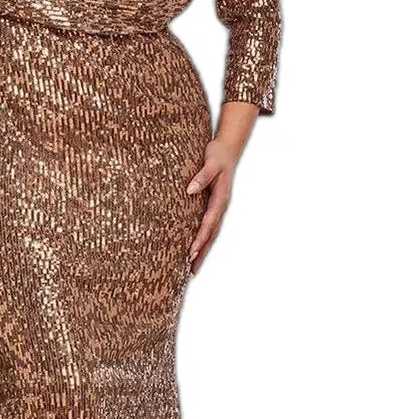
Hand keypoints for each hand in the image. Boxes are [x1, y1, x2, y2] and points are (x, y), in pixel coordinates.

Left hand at [185, 139, 238, 274]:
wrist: (227, 150)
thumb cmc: (218, 155)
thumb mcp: (210, 162)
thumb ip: (202, 176)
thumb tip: (190, 190)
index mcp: (220, 199)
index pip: (209, 223)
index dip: (200, 239)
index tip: (191, 252)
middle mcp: (221, 207)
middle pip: (211, 235)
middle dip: (201, 252)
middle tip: (190, 269)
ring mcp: (218, 208)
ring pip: (211, 234)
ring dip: (203, 250)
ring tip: (192, 268)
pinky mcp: (213, 206)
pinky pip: (208, 227)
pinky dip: (202, 240)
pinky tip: (195, 249)